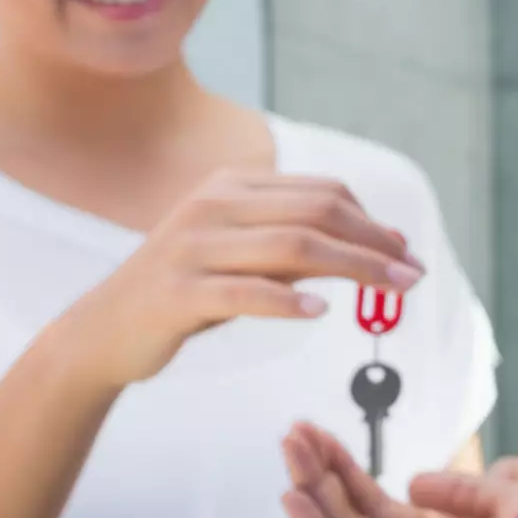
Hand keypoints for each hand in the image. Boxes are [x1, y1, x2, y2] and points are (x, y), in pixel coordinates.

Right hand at [47, 171, 421, 391]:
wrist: (104, 331)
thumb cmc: (188, 292)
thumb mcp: (244, 257)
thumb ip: (298, 244)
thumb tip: (378, 244)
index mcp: (230, 187)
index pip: (321, 192)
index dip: (372, 220)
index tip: (405, 251)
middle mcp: (212, 206)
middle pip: (315, 213)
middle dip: (374, 243)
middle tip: (414, 275)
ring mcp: (192, 246)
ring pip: (291, 247)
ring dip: (354, 268)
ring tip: (392, 292)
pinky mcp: (177, 291)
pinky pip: (243, 291)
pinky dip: (286, 299)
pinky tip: (319, 310)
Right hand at [281, 424, 517, 517]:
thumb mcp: (510, 495)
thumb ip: (462, 489)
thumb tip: (414, 484)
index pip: (376, 504)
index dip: (347, 471)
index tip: (322, 436)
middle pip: (352, 512)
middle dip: (321, 471)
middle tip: (294, 434)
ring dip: (312, 490)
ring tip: (289, 450)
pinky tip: (294, 498)